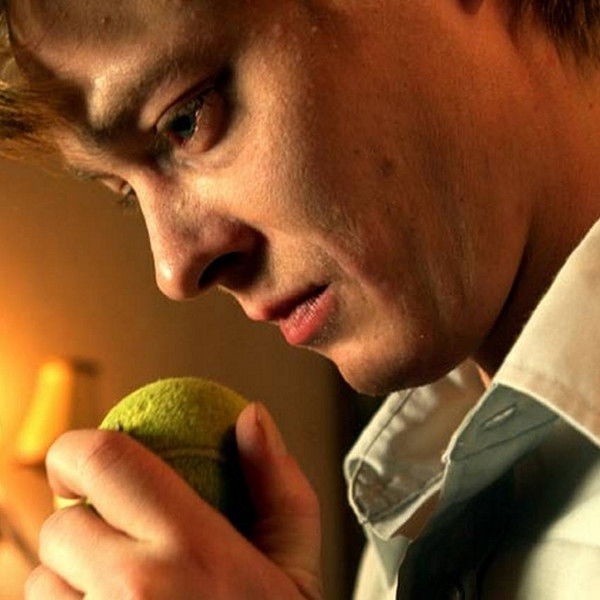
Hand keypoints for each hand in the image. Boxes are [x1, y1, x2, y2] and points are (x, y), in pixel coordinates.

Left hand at [25, 402, 322, 598]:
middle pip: (58, 526)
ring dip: (68, 579)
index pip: (101, 460)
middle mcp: (133, 592)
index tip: (85, 464)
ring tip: (118, 597)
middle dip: (79, 523)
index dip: (78, 449)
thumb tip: (250, 417)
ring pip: (39, 584)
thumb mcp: (297, 566)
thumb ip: (277, 484)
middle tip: (116, 538)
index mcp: (189, 548)